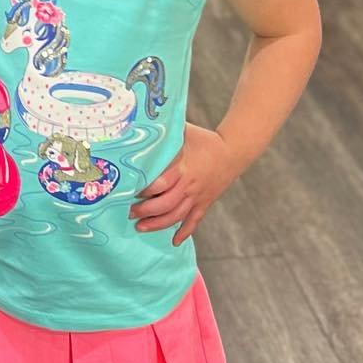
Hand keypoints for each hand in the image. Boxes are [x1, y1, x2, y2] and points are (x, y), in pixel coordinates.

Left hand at [130, 123, 238, 244]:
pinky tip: (174, 242)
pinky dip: (185, 232)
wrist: (234, 151)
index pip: (161, 183)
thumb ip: (163, 130)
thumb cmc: (203, 138)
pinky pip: (194, 220)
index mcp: (183, 167)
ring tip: (140, 227)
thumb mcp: (182, 131)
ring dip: (158, 224)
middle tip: (129, 213)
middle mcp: (190, 185)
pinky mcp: (205, 202)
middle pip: (166, 204)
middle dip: (146, 211)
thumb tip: (141, 120)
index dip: (144, 191)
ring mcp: (198, 196)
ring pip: (177, 216)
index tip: (128, 191)